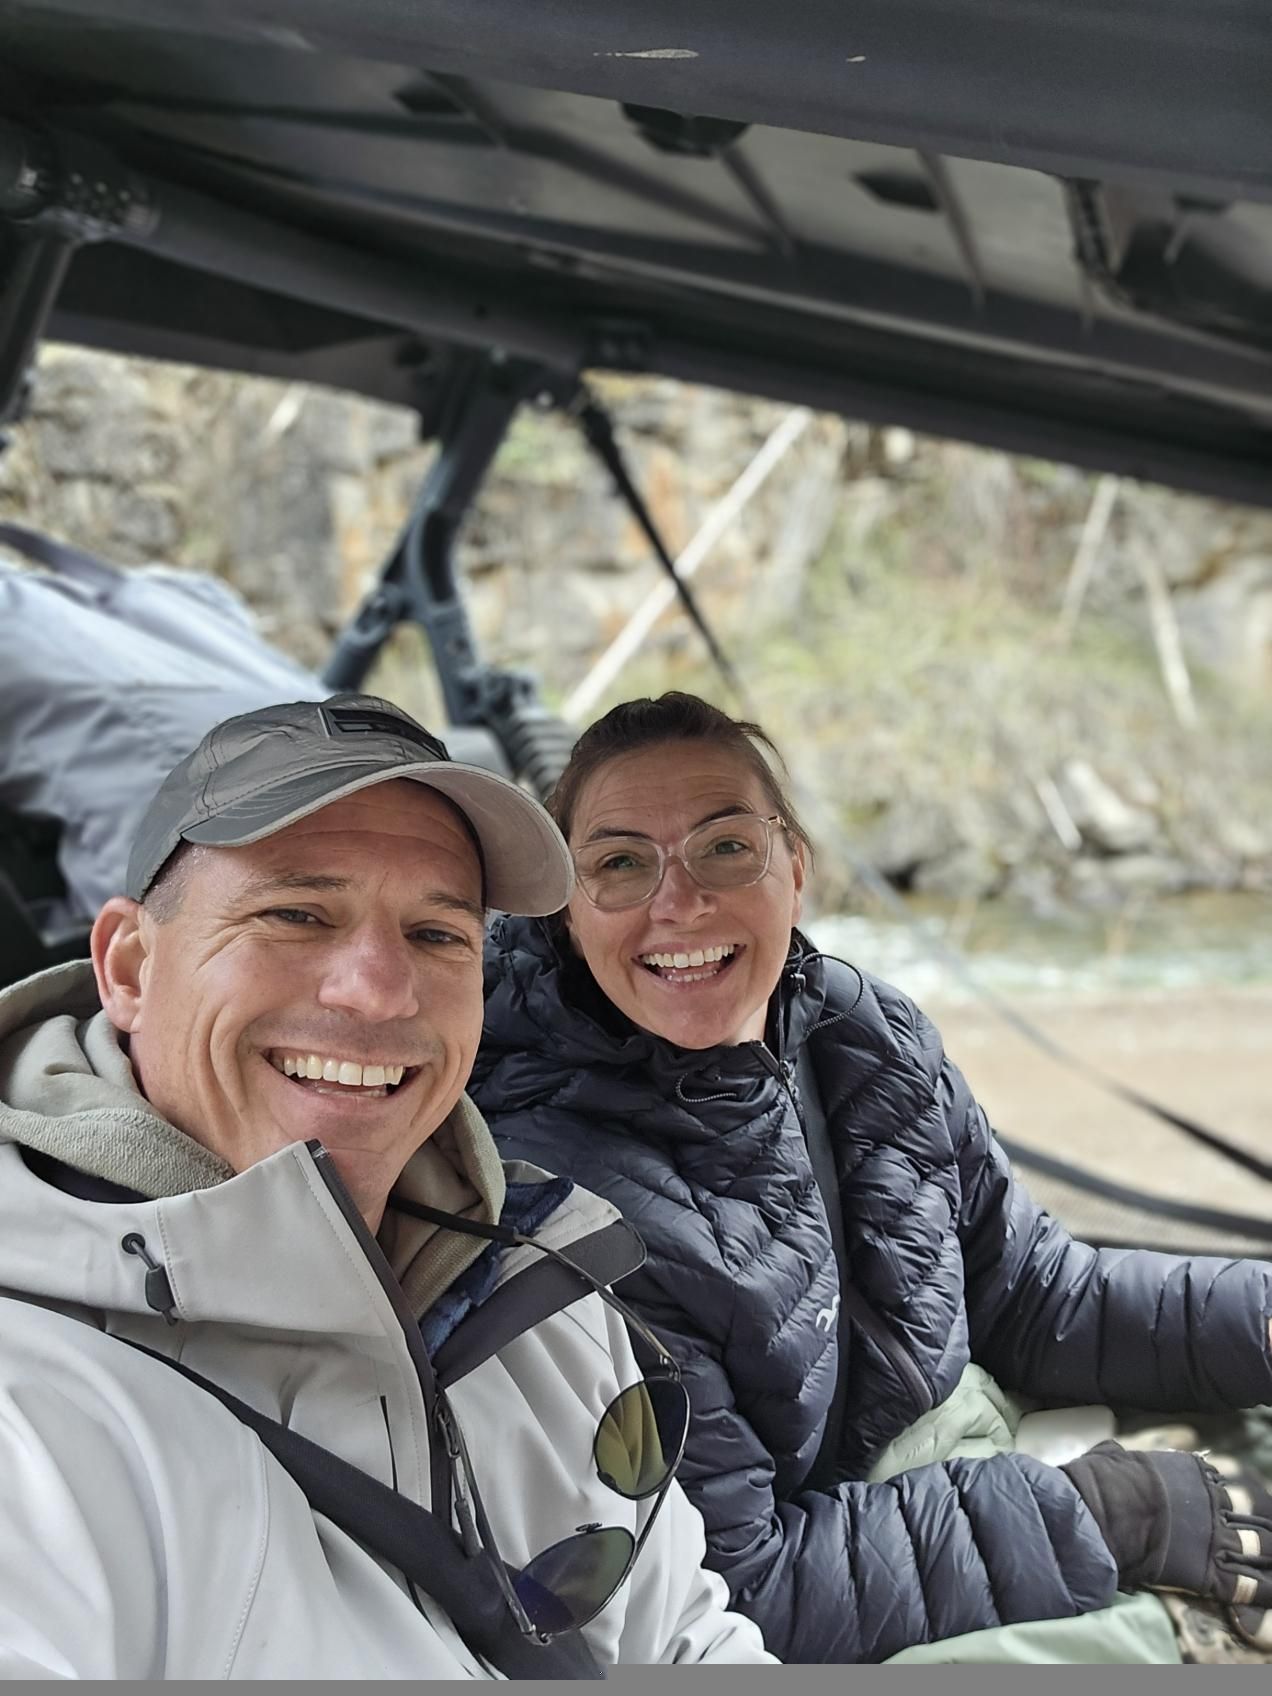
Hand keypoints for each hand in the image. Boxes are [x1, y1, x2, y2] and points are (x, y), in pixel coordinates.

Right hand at [1062, 1440, 1271, 1610]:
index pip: (1224, 1483)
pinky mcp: (1211, 1572)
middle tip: (1264, 1536)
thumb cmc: (1104, 1482)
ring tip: (1271, 1562)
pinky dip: (1262, 1591)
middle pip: (1251, 1513)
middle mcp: (1212, 1502)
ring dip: (1268, 1554)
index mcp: (1192, 1472)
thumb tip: (1111, 1450)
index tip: (1227, 1508)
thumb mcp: (1113, 1455)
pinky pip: (1249, 1585)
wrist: (1104, 1513)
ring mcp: (1216, 1537)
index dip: (1226, 1499)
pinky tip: (1267, 1593)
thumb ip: (1122, 1454)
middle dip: (1260, 1525)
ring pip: (1261, 1546)